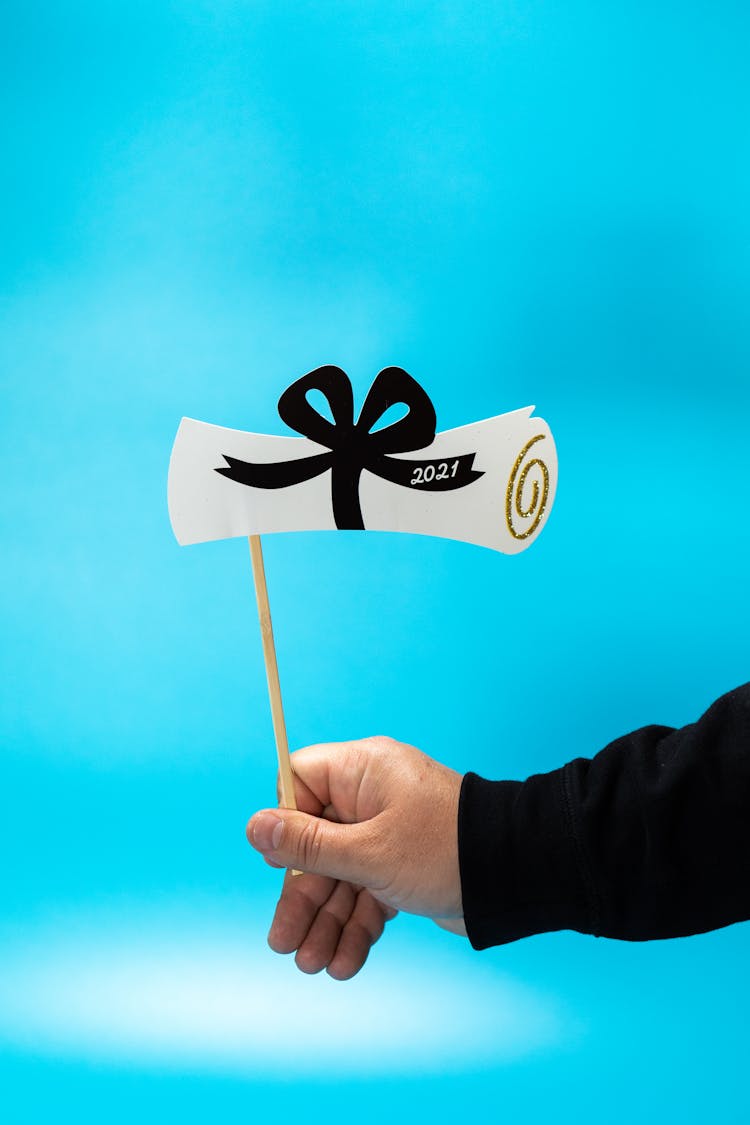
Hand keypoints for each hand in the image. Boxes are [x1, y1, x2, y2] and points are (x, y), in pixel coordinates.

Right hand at [246, 736, 464, 978]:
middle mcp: (372, 798)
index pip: (300, 782)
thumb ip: (309, 845)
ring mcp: (388, 833)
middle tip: (284, 944)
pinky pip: (367, 893)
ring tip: (313, 966)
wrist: (515, 878)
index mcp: (362, 772)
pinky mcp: (403, 866)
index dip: (286, 822)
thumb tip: (255, 826)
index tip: (280, 863)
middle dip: (303, 898)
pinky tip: (346, 962)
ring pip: (341, 876)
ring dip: (326, 922)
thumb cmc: (444, 849)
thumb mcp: (368, 852)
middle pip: (316, 843)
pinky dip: (357, 926)